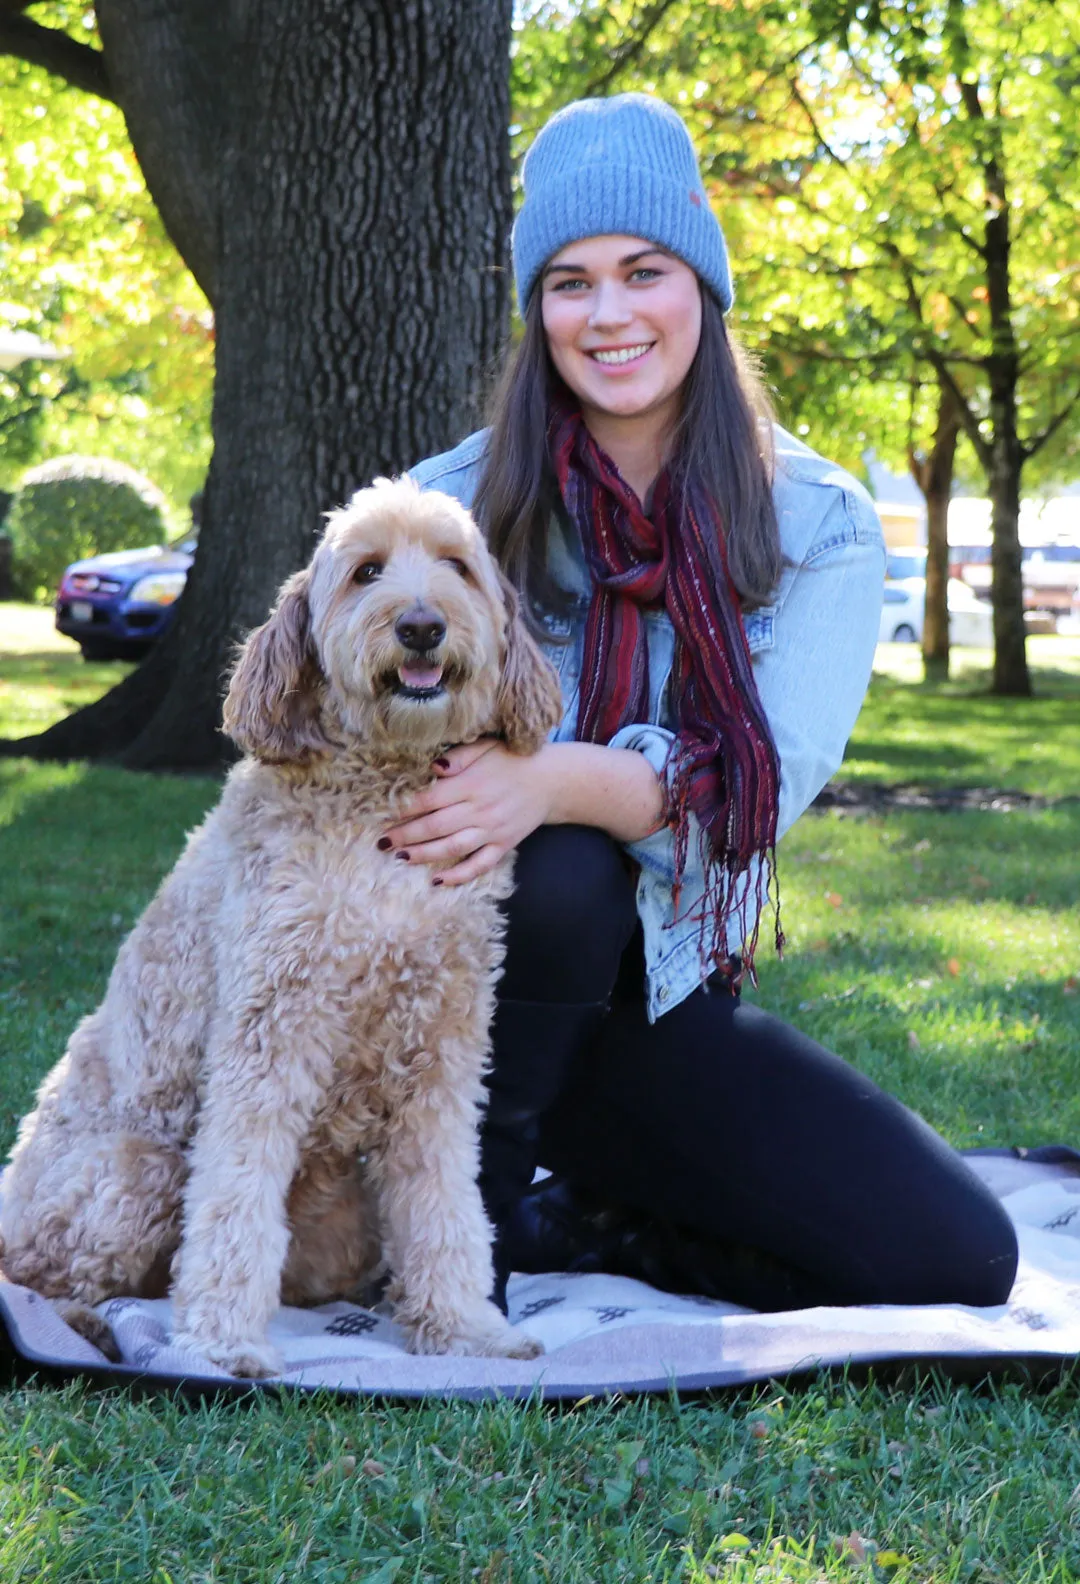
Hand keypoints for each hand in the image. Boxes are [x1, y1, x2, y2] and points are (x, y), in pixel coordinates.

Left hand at [381, 739, 554, 884]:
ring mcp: (492, 830)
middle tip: (382, 842)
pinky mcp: (503, 845)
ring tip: (400, 858)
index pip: (429, 799)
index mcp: (471, 784)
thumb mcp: (485, 747)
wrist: (553, 780)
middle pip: (435, 826)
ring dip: (423, 855)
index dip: (404, 809)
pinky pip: (479, 865)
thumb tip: (431, 768)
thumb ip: (458, 756)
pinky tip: (437, 882)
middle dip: (405, 835)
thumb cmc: (513, 760)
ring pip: (452, 847)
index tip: (384, 815)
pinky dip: (458, 876)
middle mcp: (480, 809)